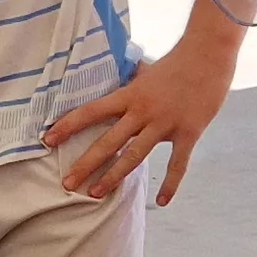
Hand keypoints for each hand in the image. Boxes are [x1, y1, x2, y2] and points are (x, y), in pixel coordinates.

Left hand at [45, 38, 233, 202]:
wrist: (209, 54)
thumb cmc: (177, 61)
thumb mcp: (145, 70)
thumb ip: (130, 80)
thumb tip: (116, 76)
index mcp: (129, 94)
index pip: (91, 112)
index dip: (68, 125)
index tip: (47, 139)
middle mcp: (142, 111)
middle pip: (108, 141)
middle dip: (86, 164)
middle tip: (67, 184)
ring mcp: (165, 124)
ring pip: (134, 156)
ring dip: (114, 176)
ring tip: (96, 194)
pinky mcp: (188, 133)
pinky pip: (178, 164)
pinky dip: (170, 183)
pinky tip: (162, 201)